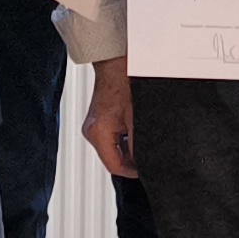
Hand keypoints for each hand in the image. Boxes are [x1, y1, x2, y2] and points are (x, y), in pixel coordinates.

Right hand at [81, 61, 136, 180]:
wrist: (116, 65)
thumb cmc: (124, 84)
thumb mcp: (136, 119)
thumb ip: (138, 144)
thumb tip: (144, 161)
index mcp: (98, 133)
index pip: (114, 166)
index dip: (132, 172)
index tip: (145, 171)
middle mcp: (91, 132)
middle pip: (112, 159)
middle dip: (130, 160)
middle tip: (147, 156)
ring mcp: (93, 126)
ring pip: (112, 149)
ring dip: (127, 149)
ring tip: (141, 140)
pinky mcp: (97, 121)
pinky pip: (110, 139)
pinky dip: (123, 139)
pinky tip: (133, 130)